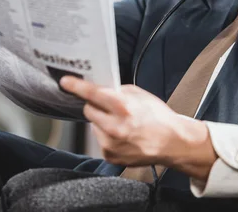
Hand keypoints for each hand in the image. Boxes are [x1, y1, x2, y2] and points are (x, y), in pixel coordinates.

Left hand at [60, 76, 217, 180]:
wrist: (172, 143)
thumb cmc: (158, 117)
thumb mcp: (140, 95)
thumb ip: (117, 91)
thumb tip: (98, 87)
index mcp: (123, 107)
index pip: (92, 94)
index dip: (76, 86)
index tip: (65, 82)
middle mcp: (115, 127)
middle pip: (89, 110)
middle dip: (96, 106)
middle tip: (110, 107)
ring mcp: (111, 144)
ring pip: (94, 125)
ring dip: (102, 122)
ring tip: (122, 124)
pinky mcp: (110, 156)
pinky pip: (100, 139)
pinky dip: (107, 135)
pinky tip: (123, 136)